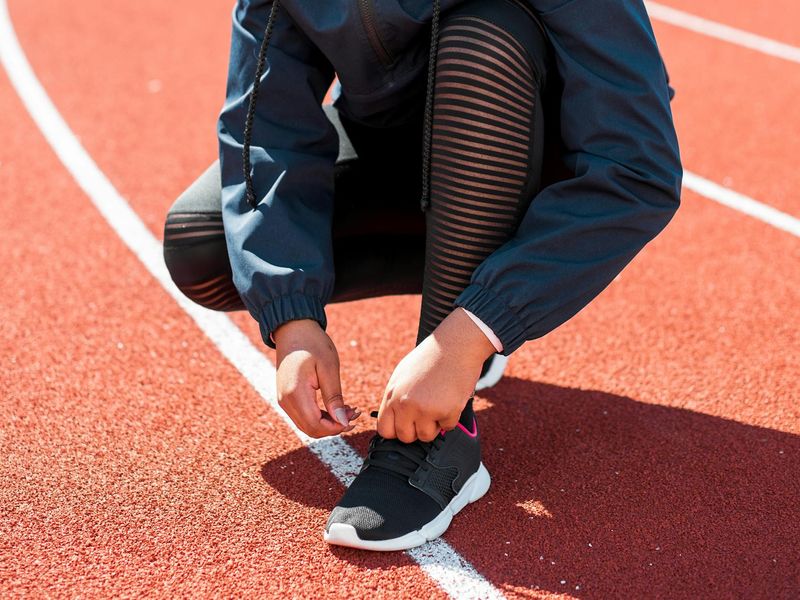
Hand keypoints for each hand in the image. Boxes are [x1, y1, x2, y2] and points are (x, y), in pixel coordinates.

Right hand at [274, 319, 360, 437]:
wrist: (293, 329)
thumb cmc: (312, 343)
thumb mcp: (329, 368)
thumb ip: (334, 397)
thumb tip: (342, 422)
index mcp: (295, 393)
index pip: (315, 425)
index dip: (336, 428)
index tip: (354, 417)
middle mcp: (285, 401)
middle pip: (311, 429)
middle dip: (334, 426)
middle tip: (354, 413)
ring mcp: (284, 400)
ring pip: (307, 425)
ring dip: (328, 422)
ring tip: (348, 409)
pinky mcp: (287, 397)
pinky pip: (304, 415)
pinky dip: (320, 416)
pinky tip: (336, 406)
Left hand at [377, 308, 495, 441]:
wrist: (455, 345)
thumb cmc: (430, 357)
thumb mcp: (402, 375)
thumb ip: (395, 398)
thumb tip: (393, 419)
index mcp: (392, 394)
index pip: (385, 430)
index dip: (396, 430)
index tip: (406, 425)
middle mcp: (406, 404)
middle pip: (405, 437)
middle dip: (416, 429)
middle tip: (426, 414)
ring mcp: (426, 409)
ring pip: (426, 436)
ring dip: (434, 425)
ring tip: (438, 404)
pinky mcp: (447, 411)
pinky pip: (447, 427)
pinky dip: (451, 417)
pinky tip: (451, 398)